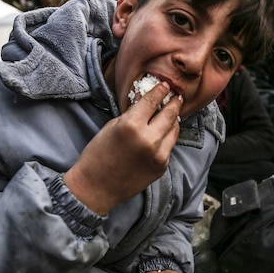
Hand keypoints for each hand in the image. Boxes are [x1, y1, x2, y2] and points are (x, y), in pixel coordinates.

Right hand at [64, 82, 182, 215]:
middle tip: (177, 97)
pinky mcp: (161, 167)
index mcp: (132, 125)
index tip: (165, 85)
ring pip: (174, 131)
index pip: (152, 101)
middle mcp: (149, 139)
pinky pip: (169, 147)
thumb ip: (131, 114)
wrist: (96, 187)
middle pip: (169, 115)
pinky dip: (168, 137)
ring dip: (174, 120)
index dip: (160, 91)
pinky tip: (165, 132)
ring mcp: (158, 155)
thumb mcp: (111, 127)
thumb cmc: (98, 154)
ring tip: (173, 113)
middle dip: (174, 104)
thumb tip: (144, 100)